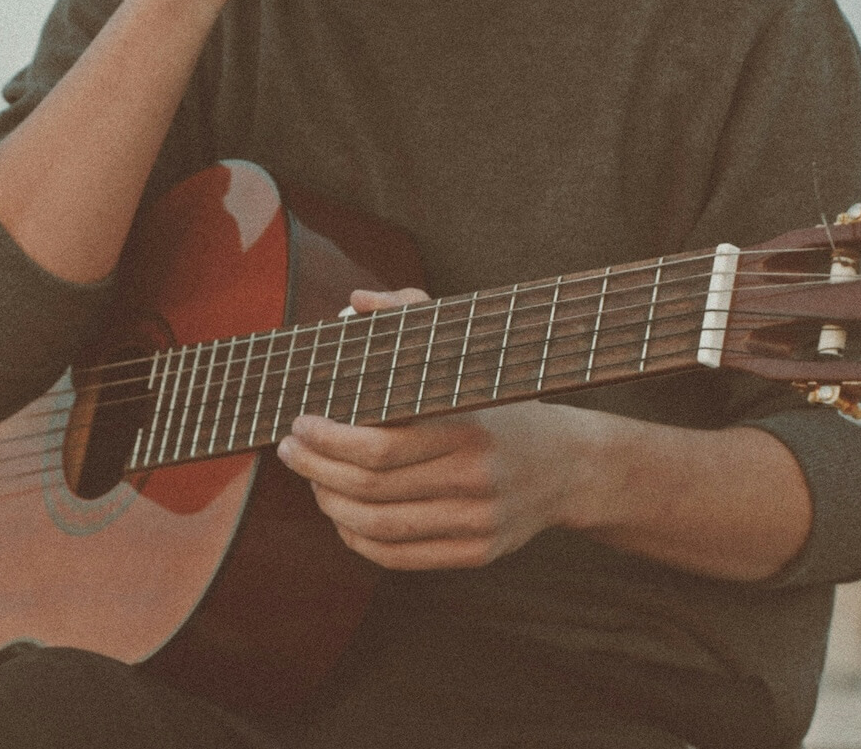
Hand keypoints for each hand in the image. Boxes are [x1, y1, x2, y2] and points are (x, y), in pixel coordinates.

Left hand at [276, 289, 608, 569]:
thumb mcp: (465, 354)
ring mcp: (478, 523)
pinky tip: (342, 514)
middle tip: (290, 450)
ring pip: (378, 527)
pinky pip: (398, 557)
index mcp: (469, 428)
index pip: (381, 447)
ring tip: (312, 480)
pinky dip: (357, 537)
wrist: (570, 466)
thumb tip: (357, 303)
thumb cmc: (500, 403)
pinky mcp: (477, 553)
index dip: (328, 441)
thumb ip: (411, 317)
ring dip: (330, 504)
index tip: (300, 424)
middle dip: (315, 470)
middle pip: (372, 489)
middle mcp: (475, 480)